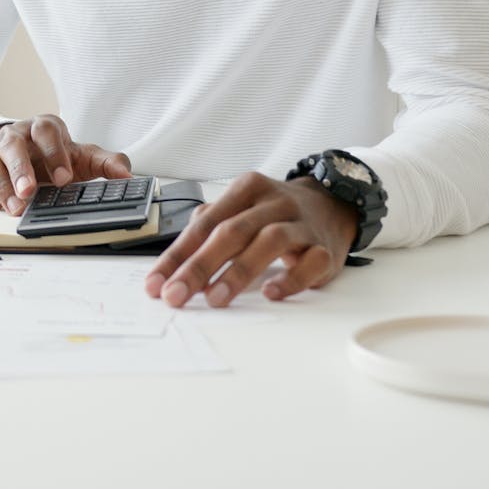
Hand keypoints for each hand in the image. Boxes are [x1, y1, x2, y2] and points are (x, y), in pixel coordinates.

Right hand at [0, 116, 131, 215]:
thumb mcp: (80, 156)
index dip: (54, 153)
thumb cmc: (52, 154)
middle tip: (29, 193)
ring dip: (1, 184)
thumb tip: (127, 174)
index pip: (47, 131)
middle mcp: (17, 133)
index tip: (64, 178)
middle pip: (14, 143)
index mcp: (44, 127)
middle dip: (20, 168)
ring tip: (13, 208)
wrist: (18, 147)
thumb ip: (105, 163)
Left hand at [145, 171, 357, 306]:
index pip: (205, 223)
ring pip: (269, 242)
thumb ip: (209, 225)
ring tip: (214, 299)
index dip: (178, 254)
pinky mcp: (324, 249)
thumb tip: (174, 261)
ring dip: (238, 272)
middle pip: (232, 231)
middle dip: (199, 265)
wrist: (332, 205)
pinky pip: (309, 263)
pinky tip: (270, 293)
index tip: (156, 283)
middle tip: (176, 295)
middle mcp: (274, 202)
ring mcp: (301, 224)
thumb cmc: (275, 212)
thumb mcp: (241, 207)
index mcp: (247, 189)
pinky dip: (290, 279)